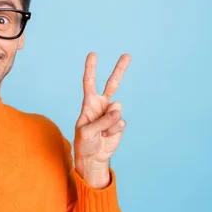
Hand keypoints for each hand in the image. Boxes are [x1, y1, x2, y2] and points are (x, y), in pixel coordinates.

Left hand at [73, 52, 130, 188]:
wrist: (93, 157)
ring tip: (101, 132)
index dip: (91, 69)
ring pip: (117, 109)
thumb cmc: (84, 143)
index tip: (92, 54)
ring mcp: (111, 114)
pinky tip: (106, 136)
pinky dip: (113, 131)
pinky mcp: (119, 123)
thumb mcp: (86, 132)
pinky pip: (120, 123)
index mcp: (89, 103)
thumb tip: (117, 111)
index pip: (89, 83)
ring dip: (109, 123)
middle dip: (119, 70)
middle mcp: (101, 105)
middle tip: (127, 55)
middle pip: (112, 84)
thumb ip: (101, 121)